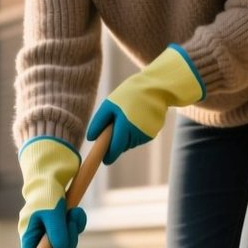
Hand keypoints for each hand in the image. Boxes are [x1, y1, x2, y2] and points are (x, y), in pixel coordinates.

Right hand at [17, 136, 87, 247]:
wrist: (51, 168)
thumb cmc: (46, 190)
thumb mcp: (52, 211)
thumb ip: (57, 232)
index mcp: (29, 232)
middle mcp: (39, 232)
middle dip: (65, 246)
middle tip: (70, 234)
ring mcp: (51, 226)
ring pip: (66, 242)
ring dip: (74, 231)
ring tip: (74, 215)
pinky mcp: (62, 219)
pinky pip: (73, 229)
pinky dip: (77, 222)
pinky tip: (76, 212)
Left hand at [86, 45, 204, 164]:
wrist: (156, 87)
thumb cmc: (129, 94)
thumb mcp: (110, 105)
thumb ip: (98, 122)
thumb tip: (91, 139)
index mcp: (126, 126)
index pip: (116, 148)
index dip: (109, 155)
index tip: (104, 160)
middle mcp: (138, 133)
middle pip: (123, 146)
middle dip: (117, 142)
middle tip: (114, 127)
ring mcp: (147, 134)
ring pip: (131, 142)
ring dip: (126, 136)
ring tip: (127, 118)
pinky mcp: (153, 132)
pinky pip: (139, 138)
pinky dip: (135, 132)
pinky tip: (136, 119)